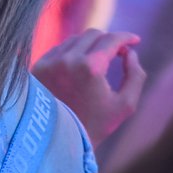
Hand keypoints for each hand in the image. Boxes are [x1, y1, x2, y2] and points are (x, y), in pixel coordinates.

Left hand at [34, 29, 145, 145]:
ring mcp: (49, 61)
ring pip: (75, 40)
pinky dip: (74, 51)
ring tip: (101, 59)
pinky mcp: (38, 66)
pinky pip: (59, 49)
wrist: (60, 138)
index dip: (126, 37)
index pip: (111, 39)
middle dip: (110, 40)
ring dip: (91, 44)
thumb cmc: (97, 124)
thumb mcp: (126, 104)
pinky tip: (82, 64)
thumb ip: (135, 75)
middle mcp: (67, 59)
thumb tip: (131, 53)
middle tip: (119, 51)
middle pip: (93, 34)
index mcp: (90, 67)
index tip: (135, 40)